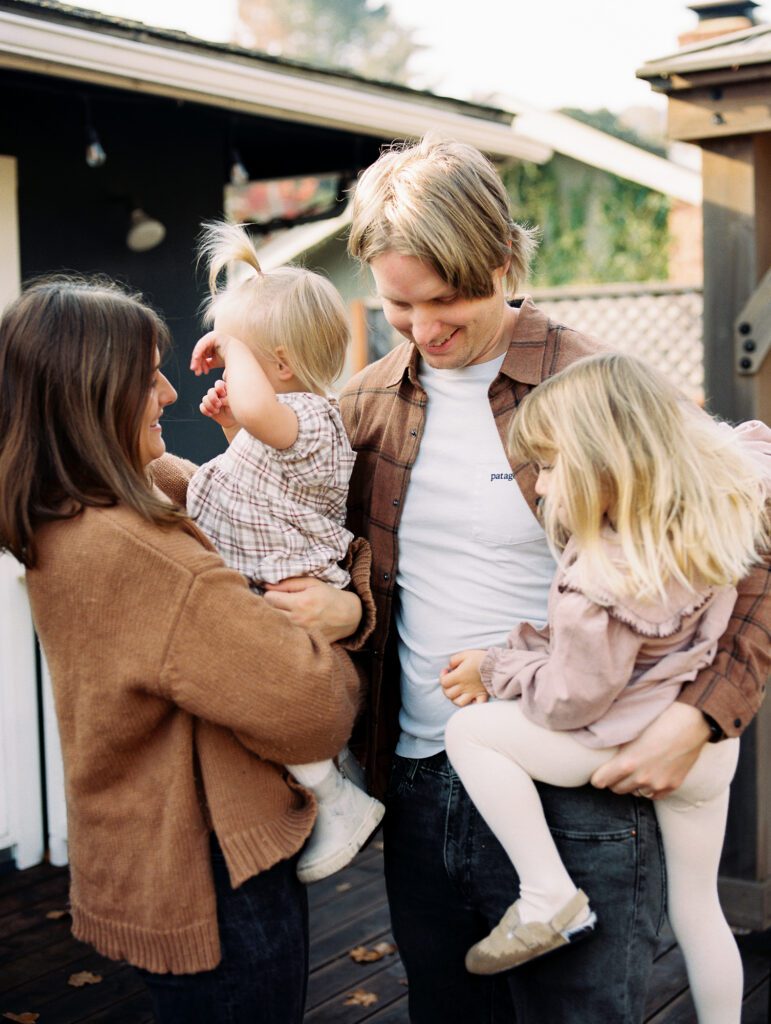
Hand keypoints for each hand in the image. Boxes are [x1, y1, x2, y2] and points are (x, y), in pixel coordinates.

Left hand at [190, 330, 237, 375]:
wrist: (239, 357)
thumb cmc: (231, 360)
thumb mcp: (216, 362)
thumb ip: (208, 363)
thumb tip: (202, 367)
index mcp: (213, 344)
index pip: (203, 354)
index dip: (200, 364)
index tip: (199, 373)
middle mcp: (212, 338)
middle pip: (201, 352)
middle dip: (198, 363)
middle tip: (196, 373)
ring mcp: (212, 336)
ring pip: (200, 349)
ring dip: (197, 359)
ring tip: (196, 368)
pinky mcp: (213, 336)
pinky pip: (202, 344)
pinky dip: (198, 352)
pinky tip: (196, 359)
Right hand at [199, 378, 237, 430]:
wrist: (233, 421)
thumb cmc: (236, 409)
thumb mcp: (235, 403)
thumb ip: (228, 399)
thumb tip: (220, 399)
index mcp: (225, 389)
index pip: (218, 383)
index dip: (219, 388)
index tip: (224, 395)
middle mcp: (217, 393)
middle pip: (210, 391)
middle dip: (213, 399)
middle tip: (219, 405)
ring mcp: (212, 400)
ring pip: (205, 399)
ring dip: (210, 406)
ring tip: (217, 411)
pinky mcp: (208, 407)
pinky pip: (202, 406)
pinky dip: (205, 411)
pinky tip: (211, 414)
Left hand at [263, 577, 361, 642]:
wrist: (349, 616)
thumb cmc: (329, 596)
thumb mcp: (311, 583)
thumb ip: (288, 583)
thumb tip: (266, 586)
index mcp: (300, 602)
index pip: (269, 599)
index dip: (271, 594)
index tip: (277, 594)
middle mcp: (298, 620)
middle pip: (268, 613)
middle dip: (270, 607)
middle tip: (278, 604)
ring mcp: (300, 633)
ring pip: (275, 626)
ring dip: (276, 619)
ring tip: (284, 614)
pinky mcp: (304, 642)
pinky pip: (286, 636)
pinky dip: (285, 631)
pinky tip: (291, 625)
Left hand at [440, 650, 488, 706]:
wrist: (497, 664)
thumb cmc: (480, 658)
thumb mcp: (465, 654)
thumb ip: (454, 660)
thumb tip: (449, 667)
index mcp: (459, 676)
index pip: (443, 682)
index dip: (442, 676)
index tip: (446, 671)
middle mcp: (464, 687)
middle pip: (448, 694)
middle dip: (446, 688)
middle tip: (450, 682)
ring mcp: (473, 693)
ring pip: (459, 703)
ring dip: (455, 698)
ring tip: (458, 691)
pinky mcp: (482, 695)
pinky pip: (475, 705)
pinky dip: (472, 704)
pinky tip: (471, 699)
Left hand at [590, 702, 710, 798]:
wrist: (690, 722)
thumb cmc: (658, 720)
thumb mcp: (631, 732)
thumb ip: (617, 747)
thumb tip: (602, 750)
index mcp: (627, 763)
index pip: (600, 781)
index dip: (597, 777)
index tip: (598, 773)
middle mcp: (641, 778)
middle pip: (617, 789)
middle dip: (614, 781)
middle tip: (616, 770)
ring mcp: (658, 784)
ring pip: (635, 793)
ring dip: (632, 785)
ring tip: (636, 771)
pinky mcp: (673, 786)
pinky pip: (653, 796)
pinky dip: (649, 788)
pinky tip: (651, 776)